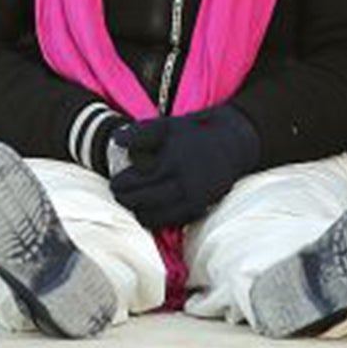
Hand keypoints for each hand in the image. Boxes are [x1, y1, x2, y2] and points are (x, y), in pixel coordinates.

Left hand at [109, 106, 260, 229]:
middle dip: (126, 199)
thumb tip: (115, 139)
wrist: (232, 144)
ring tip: (133, 201)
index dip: (121, 185)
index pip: (137, 184)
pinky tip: (150, 208)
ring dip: (139, 211)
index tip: (114, 182)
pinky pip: (170, 222)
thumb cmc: (195, 133)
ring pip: (155, 218)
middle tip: (118, 193)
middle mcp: (184, 187)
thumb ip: (140, 133)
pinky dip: (156, 218)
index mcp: (173, 165)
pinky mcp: (199, 210)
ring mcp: (193, 201)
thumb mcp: (167, 126)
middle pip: (142, 204)